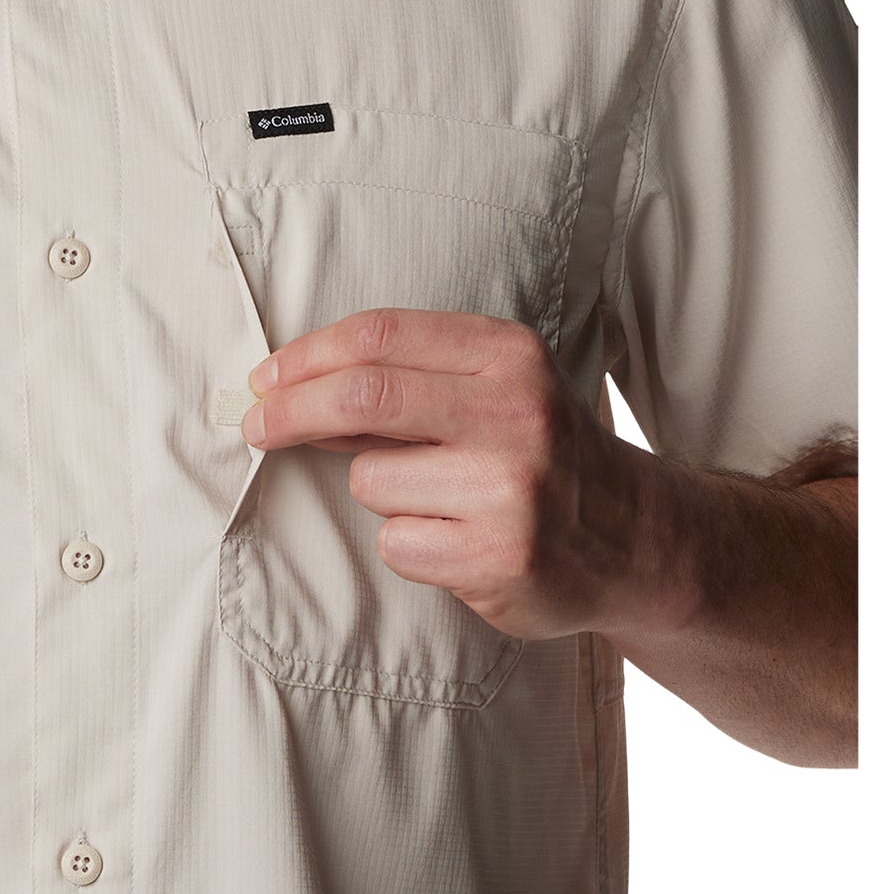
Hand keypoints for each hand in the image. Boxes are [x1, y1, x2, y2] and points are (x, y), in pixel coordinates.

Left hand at [241, 307, 677, 641]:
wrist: (639, 539)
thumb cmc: (539, 451)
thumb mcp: (493, 386)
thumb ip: (405, 375)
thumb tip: (286, 385)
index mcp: (507, 355)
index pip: (379, 336)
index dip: (307, 355)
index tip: (265, 378)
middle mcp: (515, 414)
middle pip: (363, 395)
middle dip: (290, 411)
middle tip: (254, 425)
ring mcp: (510, 488)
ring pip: (370, 479)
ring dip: (379, 491)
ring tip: (438, 499)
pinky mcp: (500, 557)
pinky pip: (396, 543)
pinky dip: (408, 543)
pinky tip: (459, 541)